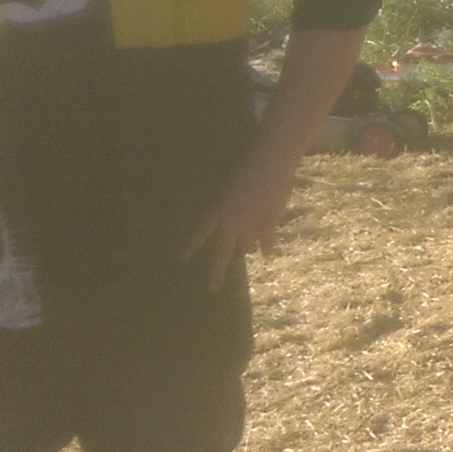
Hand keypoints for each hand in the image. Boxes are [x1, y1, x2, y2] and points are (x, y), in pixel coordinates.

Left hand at [183, 152, 299, 290]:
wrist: (270, 162)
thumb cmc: (247, 166)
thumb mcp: (229, 186)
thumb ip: (226, 203)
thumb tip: (228, 215)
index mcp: (218, 209)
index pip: (200, 233)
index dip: (191, 247)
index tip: (182, 261)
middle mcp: (232, 220)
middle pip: (222, 251)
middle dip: (217, 272)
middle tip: (212, 289)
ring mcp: (251, 223)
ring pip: (246, 246)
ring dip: (247, 248)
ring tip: (248, 253)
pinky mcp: (269, 221)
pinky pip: (267, 240)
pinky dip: (267, 246)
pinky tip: (267, 254)